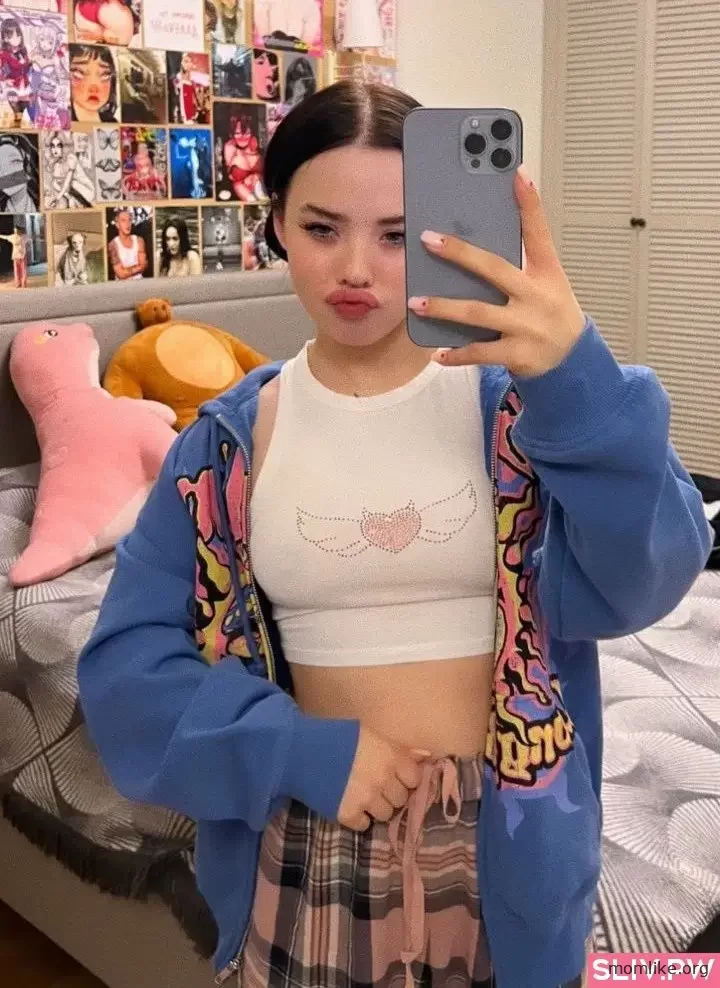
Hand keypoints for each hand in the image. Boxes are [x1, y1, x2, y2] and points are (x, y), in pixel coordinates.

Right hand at [337, 726, 428, 831]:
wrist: (301, 751)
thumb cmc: (338, 737)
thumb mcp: (371, 734)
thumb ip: (399, 749)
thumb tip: (426, 758)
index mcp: (391, 757)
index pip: (415, 779)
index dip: (405, 777)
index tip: (395, 775)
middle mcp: (383, 780)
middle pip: (401, 799)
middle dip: (391, 793)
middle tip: (377, 785)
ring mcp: (366, 799)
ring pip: (385, 814)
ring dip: (376, 807)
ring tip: (362, 795)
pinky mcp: (348, 814)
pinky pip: (364, 825)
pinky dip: (358, 818)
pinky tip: (349, 803)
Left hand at [407, 166, 585, 377]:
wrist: (572, 358)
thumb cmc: (549, 311)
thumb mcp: (545, 281)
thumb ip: (517, 263)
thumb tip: (471, 247)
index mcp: (545, 272)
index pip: (537, 233)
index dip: (529, 203)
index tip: (516, 173)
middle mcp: (536, 296)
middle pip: (494, 269)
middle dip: (460, 253)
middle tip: (428, 240)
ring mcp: (526, 326)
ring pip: (478, 313)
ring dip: (444, 308)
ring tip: (417, 302)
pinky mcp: (517, 354)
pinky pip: (480, 352)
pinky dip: (457, 354)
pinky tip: (437, 353)